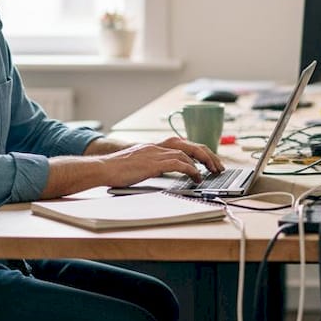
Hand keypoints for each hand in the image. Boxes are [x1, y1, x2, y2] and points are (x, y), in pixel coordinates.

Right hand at [100, 139, 219, 186]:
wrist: (103, 168)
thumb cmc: (118, 170)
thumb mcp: (140, 164)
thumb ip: (155, 165)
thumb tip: (171, 172)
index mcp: (155, 145)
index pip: (183, 143)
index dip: (199, 151)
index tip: (209, 161)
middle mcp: (157, 146)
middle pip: (190, 144)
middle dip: (207, 155)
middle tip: (218, 166)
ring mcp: (155, 153)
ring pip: (187, 153)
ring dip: (203, 162)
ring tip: (211, 172)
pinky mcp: (153, 163)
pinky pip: (178, 163)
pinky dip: (191, 169)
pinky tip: (196, 177)